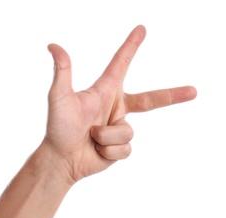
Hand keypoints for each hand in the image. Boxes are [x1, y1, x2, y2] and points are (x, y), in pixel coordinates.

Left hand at [42, 25, 196, 182]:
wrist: (61, 158)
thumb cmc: (58, 127)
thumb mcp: (60, 97)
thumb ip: (62, 71)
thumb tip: (53, 45)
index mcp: (105, 91)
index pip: (121, 64)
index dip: (131, 47)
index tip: (141, 30)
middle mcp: (116, 108)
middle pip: (150, 100)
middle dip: (172, 96)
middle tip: (193, 91)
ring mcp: (119, 128)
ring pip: (126, 132)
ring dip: (105, 137)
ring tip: (91, 138)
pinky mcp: (121, 147)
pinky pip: (125, 149)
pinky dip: (108, 151)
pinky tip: (97, 151)